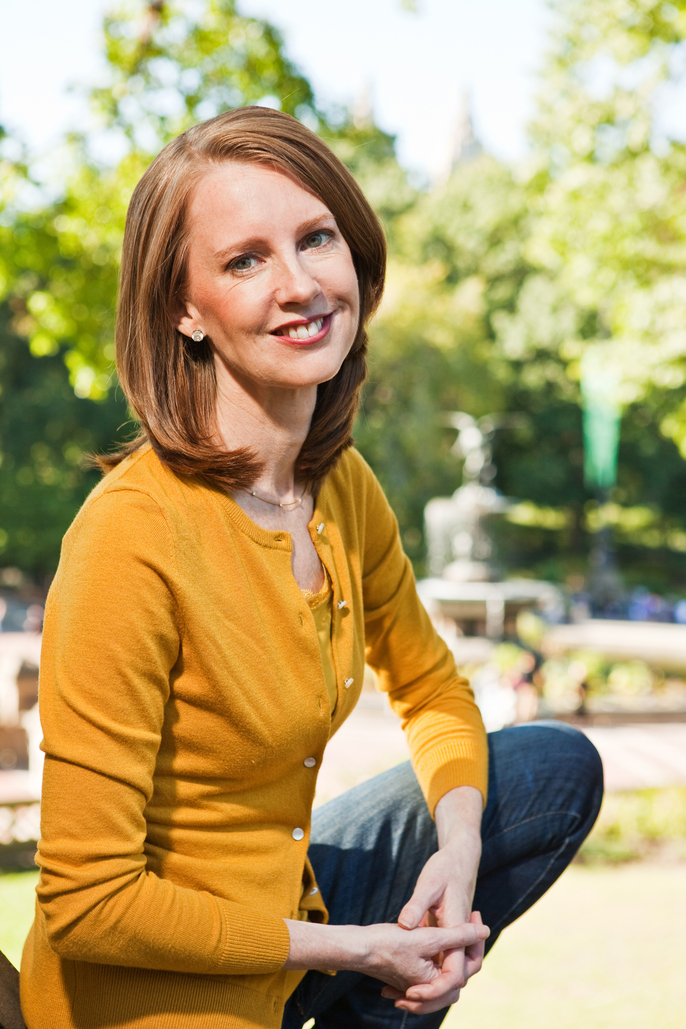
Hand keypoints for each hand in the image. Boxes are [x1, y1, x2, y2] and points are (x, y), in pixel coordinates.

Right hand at [283, 916, 487, 996]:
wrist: (356, 947)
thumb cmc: (387, 942)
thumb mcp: (427, 935)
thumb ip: (457, 934)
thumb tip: (485, 930)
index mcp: (436, 982)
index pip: (468, 968)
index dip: (475, 942)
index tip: (475, 915)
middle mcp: (428, 986)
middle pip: (459, 969)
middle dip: (466, 946)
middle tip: (470, 916)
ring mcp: (418, 982)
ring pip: (445, 967)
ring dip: (453, 948)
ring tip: (456, 923)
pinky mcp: (409, 974)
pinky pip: (431, 965)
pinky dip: (438, 951)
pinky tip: (436, 930)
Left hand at [383, 785, 485, 1013]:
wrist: (459, 859)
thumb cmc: (445, 869)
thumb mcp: (428, 883)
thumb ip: (417, 905)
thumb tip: (404, 924)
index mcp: (457, 930)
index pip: (456, 972)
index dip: (435, 988)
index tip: (412, 993)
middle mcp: (459, 940)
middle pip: (454, 983)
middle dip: (431, 998)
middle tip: (402, 1000)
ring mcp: (454, 940)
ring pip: (447, 977)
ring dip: (426, 991)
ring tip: (394, 995)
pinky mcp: (445, 938)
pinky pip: (439, 965)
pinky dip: (424, 978)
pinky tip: (397, 980)